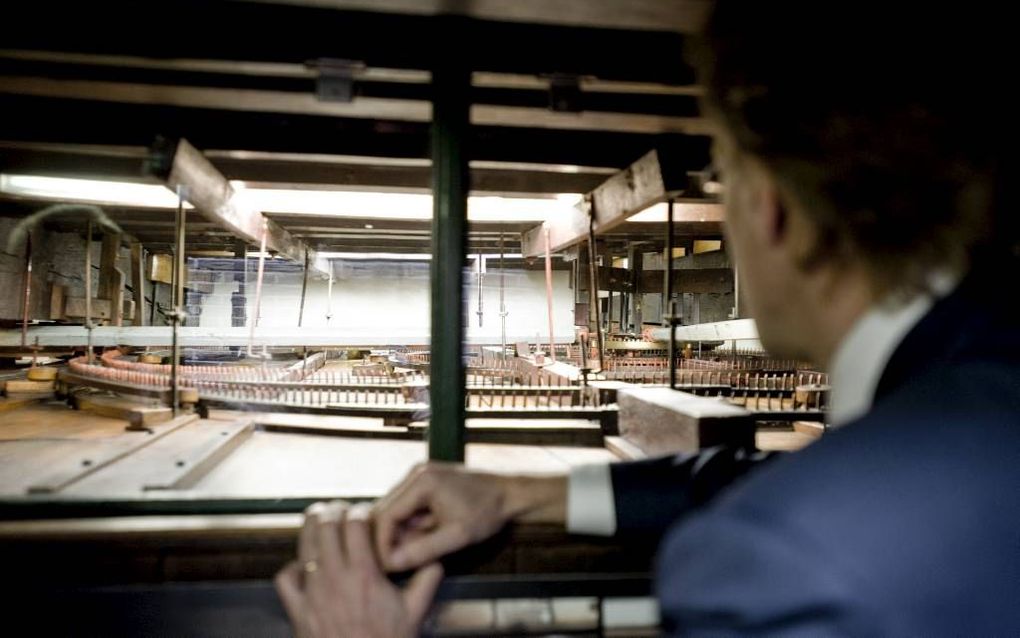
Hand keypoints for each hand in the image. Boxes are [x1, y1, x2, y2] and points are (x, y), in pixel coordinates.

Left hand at [275, 501, 443, 637]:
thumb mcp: (414, 613)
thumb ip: (426, 581)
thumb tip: (434, 560)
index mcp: (365, 575)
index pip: (356, 524)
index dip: (360, 510)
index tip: (365, 510)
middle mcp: (335, 578)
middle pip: (325, 526)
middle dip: (333, 510)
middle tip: (340, 508)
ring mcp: (313, 593)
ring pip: (303, 545)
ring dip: (310, 527)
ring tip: (318, 518)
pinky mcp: (298, 609)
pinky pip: (285, 578)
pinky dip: (292, 565)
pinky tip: (303, 564)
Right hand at [372, 463, 567, 571]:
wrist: (510, 494)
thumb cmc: (487, 512)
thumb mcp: (456, 536)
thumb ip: (423, 550)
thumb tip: (392, 563)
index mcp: (421, 481)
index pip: (387, 515)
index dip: (383, 543)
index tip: (387, 565)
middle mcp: (416, 473)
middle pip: (387, 510)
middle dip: (389, 538)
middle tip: (396, 563)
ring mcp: (420, 475)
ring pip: (396, 509)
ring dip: (399, 532)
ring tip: (410, 553)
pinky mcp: (426, 481)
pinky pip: (408, 505)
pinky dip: (410, 524)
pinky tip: (420, 539)